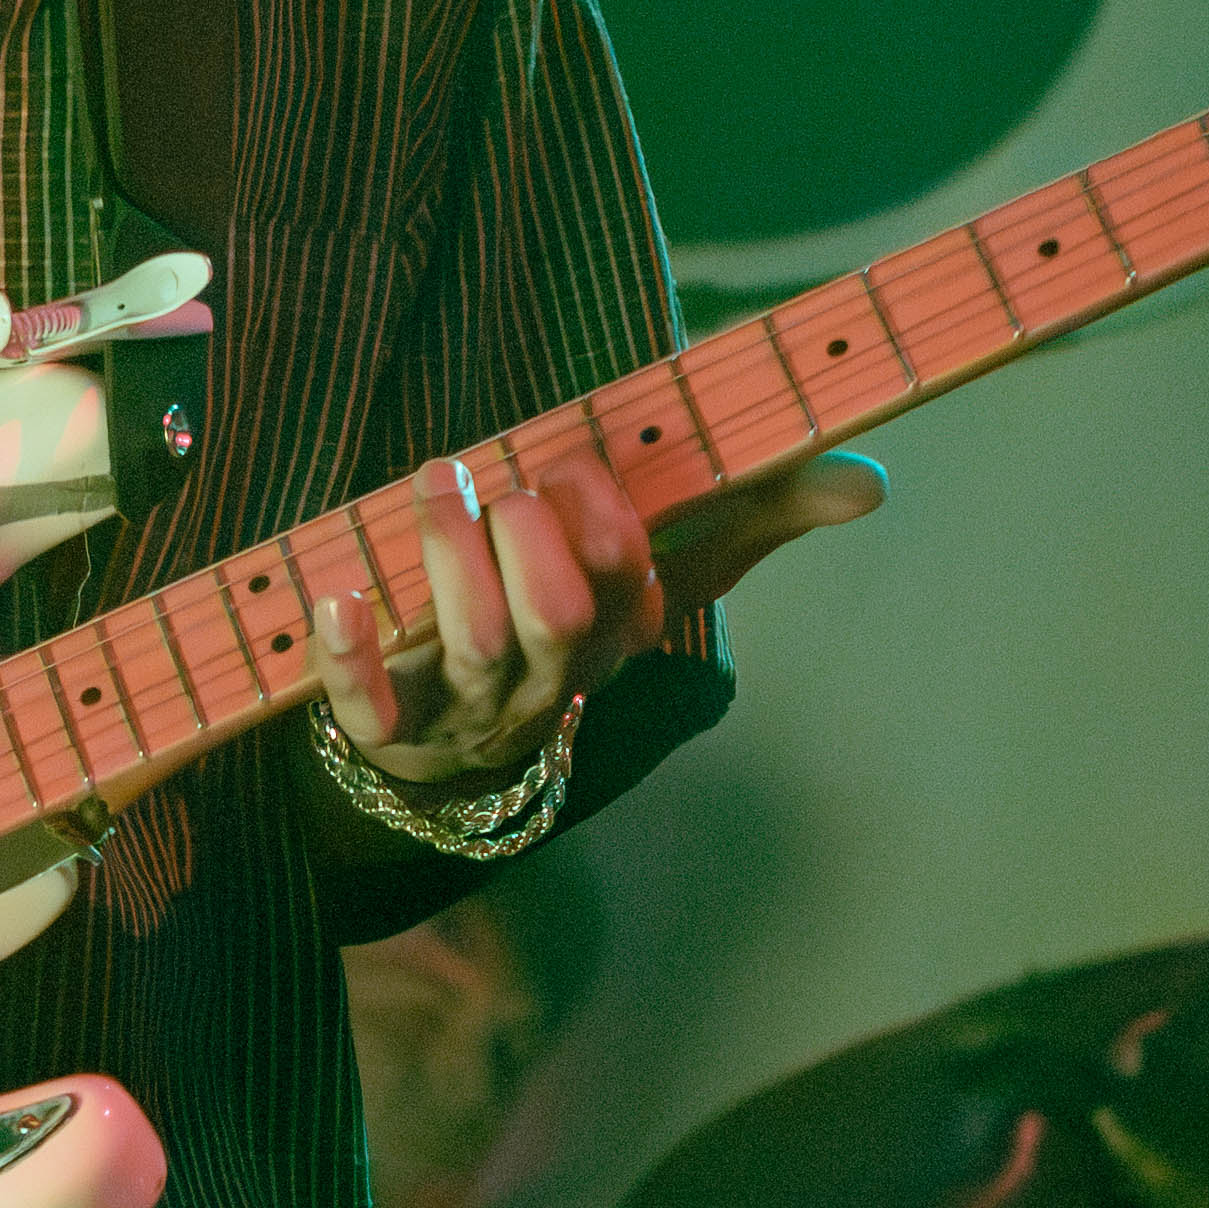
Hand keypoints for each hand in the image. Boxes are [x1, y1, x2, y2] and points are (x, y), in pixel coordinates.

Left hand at [306, 444, 882, 796]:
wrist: (459, 743)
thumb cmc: (570, 618)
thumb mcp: (668, 566)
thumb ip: (762, 511)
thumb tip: (871, 483)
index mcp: (617, 635)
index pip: (626, 583)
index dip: (600, 519)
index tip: (568, 464)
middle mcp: (551, 681)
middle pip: (553, 619)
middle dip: (526, 539)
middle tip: (500, 485)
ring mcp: (470, 714)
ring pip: (471, 647)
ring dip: (446, 556)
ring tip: (432, 485)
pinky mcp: (390, 735)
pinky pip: (368, 711)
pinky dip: (349, 654)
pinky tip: (337, 594)